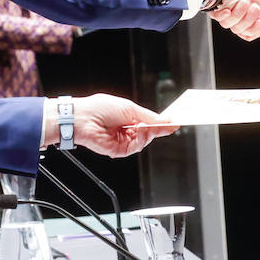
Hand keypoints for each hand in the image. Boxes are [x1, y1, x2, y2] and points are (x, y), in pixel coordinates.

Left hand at [46, 93, 178, 156]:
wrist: (83, 119)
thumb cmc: (100, 108)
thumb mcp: (130, 108)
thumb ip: (150, 117)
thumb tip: (167, 121)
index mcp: (129, 117)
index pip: (150, 122)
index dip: (162, 122)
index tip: (175, 121)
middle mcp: (127, 129)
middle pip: (150, 132)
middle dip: (159, 128)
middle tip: (169, 124)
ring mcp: (123, 140)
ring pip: (145, 140)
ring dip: (148, 132)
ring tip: (145, 125)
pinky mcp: (119, 150)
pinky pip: (136, 147)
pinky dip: (140, 138)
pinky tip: (139, 130)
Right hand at [210, 0, 259, 40]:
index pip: (216, 13)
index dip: (220, 15)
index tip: (227, 10)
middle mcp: (228, 11)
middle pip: (228, 23)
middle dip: (238, 15)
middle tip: (247, 2)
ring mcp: (239, 19)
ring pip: (239, 29)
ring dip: (246, 21)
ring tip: (256, 9)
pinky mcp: (251, 25)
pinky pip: (250, 34)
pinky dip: (254, 30)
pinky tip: (259, 22)